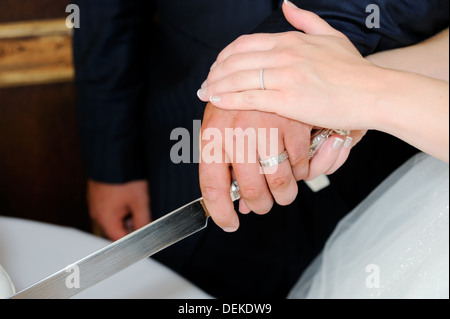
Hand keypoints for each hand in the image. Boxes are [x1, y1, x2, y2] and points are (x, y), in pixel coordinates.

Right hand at [87, 179, 150, 240]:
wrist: (112, 157)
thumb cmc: (124, 178)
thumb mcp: (140, 202)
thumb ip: (143, 222)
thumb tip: (147, 235)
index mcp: (105, 218)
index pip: (120, 239)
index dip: (134, 238)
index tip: (144, 231)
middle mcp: (97, 214)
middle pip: (117, 229)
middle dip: (131, 223)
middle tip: (140, 208)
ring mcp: (95, 204)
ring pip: (114, 217)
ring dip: (126, 213)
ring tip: (134, 197)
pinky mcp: (97, 196)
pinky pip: (110, 207)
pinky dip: (120, 204)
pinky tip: (128, 193)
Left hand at [197, 3, 374, 131]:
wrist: (374, 93)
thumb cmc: (354, 70)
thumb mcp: (331, 36)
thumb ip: (306, 20)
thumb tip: (286, 4)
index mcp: (291, 40)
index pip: (245, 44)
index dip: (225, 55)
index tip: (217, 67)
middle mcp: (284, 54)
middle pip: (236, 60)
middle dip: (215, 72)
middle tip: (205, 84)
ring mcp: (285, 76)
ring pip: (238, 78)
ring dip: (216, 85)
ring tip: (205, 94)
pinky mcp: (287, 100)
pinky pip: (248, 97)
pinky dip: (228, 98)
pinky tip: (216, 101)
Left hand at [199, 104, 353, 231]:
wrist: (257, 67)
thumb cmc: (234, 103)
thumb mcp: (220, 130)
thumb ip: (226, 166)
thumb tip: (240, 206)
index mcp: (213, 136)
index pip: (213, 187)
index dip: (221, 213)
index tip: (230, 224)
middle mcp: (237, 133)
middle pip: (250, 190)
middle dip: (259, 207)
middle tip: (262, 206)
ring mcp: (265, 127)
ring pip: (279, 182)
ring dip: (283, 196)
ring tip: (282, 194)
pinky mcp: (291, 122)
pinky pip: (300, 165)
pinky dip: (301, 173)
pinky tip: (294, 168)